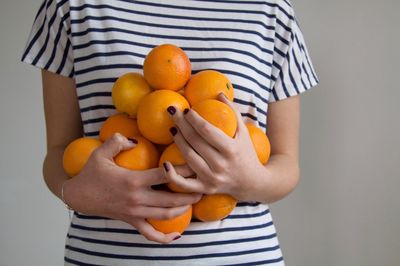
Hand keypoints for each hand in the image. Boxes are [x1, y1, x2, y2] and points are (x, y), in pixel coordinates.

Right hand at [62, 133, 200, 243]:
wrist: (79, 196)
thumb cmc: (91, 173)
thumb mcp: (101, 153)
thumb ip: (117, 141)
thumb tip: (134, 139)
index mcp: (133, 180)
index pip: (164, 176)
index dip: (181, 170)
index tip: (195, 164)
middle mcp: (137, 199)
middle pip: (170, 199)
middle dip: (190, 193)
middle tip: (204, 184)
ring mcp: (135, 212)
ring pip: (165, 215)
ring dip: (183, 209)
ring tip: (196, 200)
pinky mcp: (132, 221)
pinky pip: (149, 234)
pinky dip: (164, 237)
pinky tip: (177, 236)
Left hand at [165, 94, 266, 200]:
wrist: (252, 183)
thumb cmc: (246, 153)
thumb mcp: (244, 132)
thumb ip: (233, 111)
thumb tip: (219, 92)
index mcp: (231, 149)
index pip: (206, 130)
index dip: (193, 118)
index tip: (186, 109)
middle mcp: (221, 164)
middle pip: (194, 141)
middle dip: (181, 124)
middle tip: (173, 112)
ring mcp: (212, 178)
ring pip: (188, 157)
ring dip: (177, 141)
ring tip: (172, 129)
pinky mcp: (205, 189)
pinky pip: (185, 184)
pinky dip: (173, 175)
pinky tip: (165, 163)